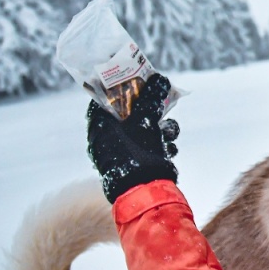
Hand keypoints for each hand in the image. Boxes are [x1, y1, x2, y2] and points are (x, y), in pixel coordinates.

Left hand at [87, 73, 180, 202]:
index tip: (135, 78)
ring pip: (143, 129)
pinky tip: (169, 148)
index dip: (118, 87)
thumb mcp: (144, 119)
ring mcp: (123, 153)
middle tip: (160, 98)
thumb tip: (159, 78)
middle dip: (148, 107)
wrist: (145, 192)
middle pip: (127, 113)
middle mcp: (107, 140)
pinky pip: (151, 145)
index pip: (103, 100)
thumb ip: (150, 97)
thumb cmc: (136, 153)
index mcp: (99, 129)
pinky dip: (162, 144)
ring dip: (161, 127)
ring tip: (168, 131)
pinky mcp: (139, 164)